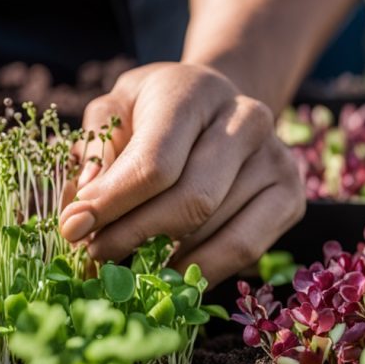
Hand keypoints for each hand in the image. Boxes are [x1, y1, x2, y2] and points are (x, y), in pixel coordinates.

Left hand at [58, 62, 304, 283]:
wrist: (214, 104)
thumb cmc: (151, 112)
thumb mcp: (114, 111)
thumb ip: (96, 147)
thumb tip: (85, 197)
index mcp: (193, 93)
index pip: (155, 162)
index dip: (112, 203)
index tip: (73, 228)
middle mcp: (245, 119)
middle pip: (189, 201)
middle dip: (132, 236)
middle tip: (93, 255)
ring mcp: (276, 158)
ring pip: (213, 229)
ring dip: (160, 257)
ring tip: (121, 262)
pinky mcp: (291, 195)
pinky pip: (244, 248)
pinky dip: (200, 269)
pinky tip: (165, 270)